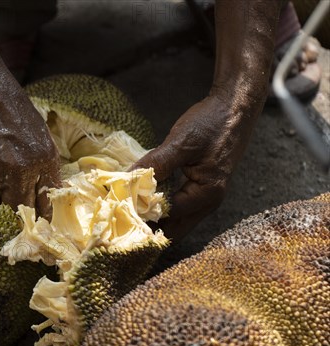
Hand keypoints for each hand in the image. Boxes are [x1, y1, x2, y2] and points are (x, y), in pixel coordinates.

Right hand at [0, 60, 59, 217]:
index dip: (41, 218)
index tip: (38, 222)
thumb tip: (51, 195)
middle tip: (13, 211)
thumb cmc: (8, 105)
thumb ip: (46, 166)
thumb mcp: (39, 132)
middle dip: (16, 214)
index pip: (45, 207)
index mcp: (40, 160)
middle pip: (18, 212)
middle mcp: (15, 170)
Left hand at [131, 94, 256, 240]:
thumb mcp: (181, 143)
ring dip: (153, 221)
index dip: (143, 215)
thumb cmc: (212, 124)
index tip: (118, 213)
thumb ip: (156, 163)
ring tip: (126, 220)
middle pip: (174, 229)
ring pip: (175, 220)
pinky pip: (176, 206)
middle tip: (121, 230)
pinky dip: (159, 207)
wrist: (235, 107)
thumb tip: (128, 180)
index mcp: (206, 195)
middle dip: (149, 231)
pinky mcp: (197, 187)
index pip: (169, 215)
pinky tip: (140, 204)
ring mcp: (203, 197)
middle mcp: (207, 202)